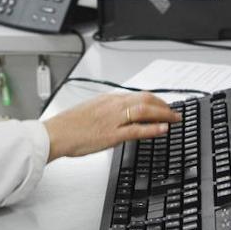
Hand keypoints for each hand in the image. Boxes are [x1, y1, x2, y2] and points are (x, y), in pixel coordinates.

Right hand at [43, 93, 179, 161]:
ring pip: (144, 110)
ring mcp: (113, 119)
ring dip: (163, 114)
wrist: (55, 134)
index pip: (137, 95)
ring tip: (174, 119)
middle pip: (145, 99)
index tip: (162, 105)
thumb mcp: (90, 111)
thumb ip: (106, 111)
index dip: (154, 100)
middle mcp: (112, 105)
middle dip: (163, 105)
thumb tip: (119, 116)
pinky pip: (137, 129)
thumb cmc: (68, 125)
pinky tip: (163, 129)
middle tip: (174, 111)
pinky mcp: (111, 134)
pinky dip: (153, 128)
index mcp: (107, 99)